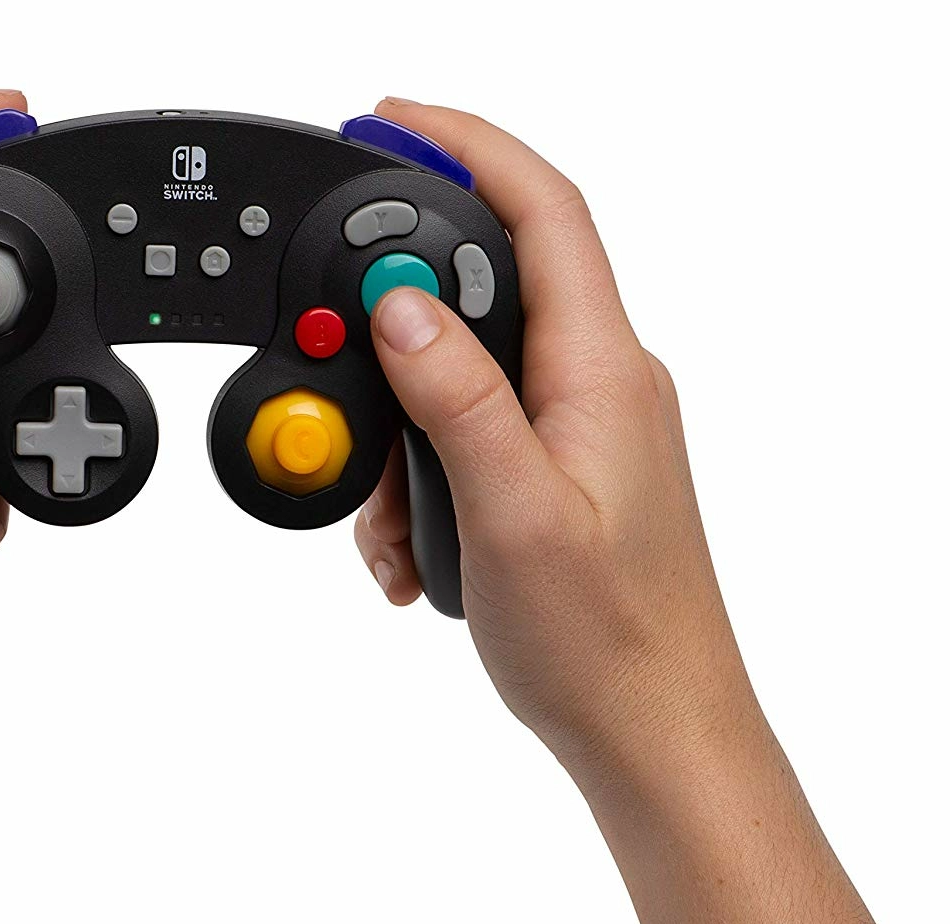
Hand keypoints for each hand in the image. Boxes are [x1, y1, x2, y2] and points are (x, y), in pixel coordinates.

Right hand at [354, 100, 877, 923]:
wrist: (651, 733)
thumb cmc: (608, 641)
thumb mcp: (511, 511)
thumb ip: (456, 394)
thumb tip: (402, 300)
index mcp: (602, 370)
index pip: (543, 211)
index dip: (468, 145)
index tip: (390, 120)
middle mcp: (597, 382)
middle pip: (489, 282)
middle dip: (400, 320)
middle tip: (341, 361)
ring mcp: (577, 426)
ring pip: (462, 369)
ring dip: (401, 425)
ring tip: (386, 514)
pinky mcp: (554, 469)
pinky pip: (470, 429)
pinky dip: (420, 471)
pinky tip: (410, 543)